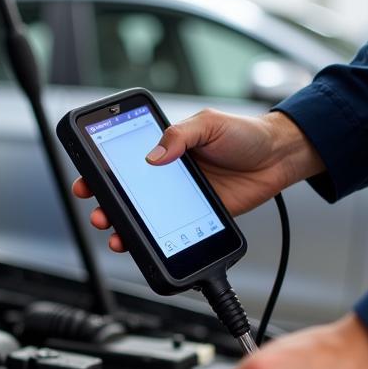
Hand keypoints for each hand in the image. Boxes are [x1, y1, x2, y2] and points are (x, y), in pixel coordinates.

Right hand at [72, 110, 322, 251]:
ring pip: (143, 216)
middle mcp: (167, 174)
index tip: (87, 177)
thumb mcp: (208, 123)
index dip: (102, 168)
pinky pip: (169, 231)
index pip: (124, 158)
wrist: (280, 158)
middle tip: (98, 211)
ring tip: (115, 234)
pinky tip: (145, 245)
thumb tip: (151, 157)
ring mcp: (179, 198)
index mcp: (165, 147)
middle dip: (105, 203)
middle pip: (126, 192)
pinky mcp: (195, 217)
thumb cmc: (245, 134)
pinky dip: (154, 240)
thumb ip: (179, 136)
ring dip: (124, 227)